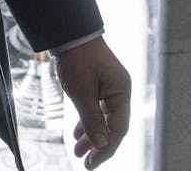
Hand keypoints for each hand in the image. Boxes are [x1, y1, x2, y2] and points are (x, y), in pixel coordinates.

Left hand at [55, 38, 130, 167]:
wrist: (69, 32)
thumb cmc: (78, 59)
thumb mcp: (82, 92)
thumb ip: (92, 119)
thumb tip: (102, 145)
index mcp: (121, 93)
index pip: (118, 129)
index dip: (106, 148)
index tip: (93, 162)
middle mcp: (119, 92)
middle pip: (112, 126)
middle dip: (99, 146)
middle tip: (86, 162)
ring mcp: (109, 88)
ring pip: (102, 119)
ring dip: (91, 136)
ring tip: (78, 151)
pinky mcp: (98, 85)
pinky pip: (95, 109)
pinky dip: (87, 122)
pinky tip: (77, 134)